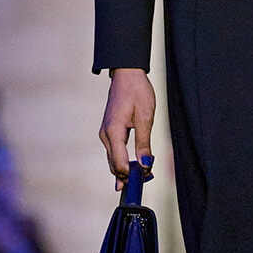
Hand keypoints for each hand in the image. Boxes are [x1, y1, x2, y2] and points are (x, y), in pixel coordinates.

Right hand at [99, 68, 155, 186]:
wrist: (126, 74)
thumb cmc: (137, 91)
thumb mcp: (145, 117)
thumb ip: (144, 143)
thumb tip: (145, 165)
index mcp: (113, 131)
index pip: (120, 163)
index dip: (133, 173)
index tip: (147, 175)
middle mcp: (105, 135)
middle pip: (115, 165)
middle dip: (129, 175)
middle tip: (148, 178)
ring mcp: (105, 134)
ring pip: (114, 160)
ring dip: (126, 169)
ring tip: (144, 175)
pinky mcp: (109, 132)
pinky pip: (114, 152)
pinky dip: (123, 161)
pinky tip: (134, 167)